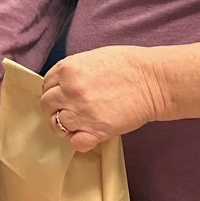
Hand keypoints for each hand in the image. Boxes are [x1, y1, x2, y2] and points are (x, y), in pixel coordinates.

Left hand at [41, 46, 171, 152]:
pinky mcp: (97, 130)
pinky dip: (79, 141)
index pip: (46, 84)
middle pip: (47, 105)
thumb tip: (63, 82)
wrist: (153, 80)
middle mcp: (70, 91)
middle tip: (67, 110)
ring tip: (77, 123)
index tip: (61, 95)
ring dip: (64, 126)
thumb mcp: (93, 57)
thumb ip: (74, 70)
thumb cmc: (129, 64)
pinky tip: (87, 134)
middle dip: (54, 108)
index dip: (53, 90)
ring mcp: (81, 112)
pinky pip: (75, 143)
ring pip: (56, 125)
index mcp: (68, 69)